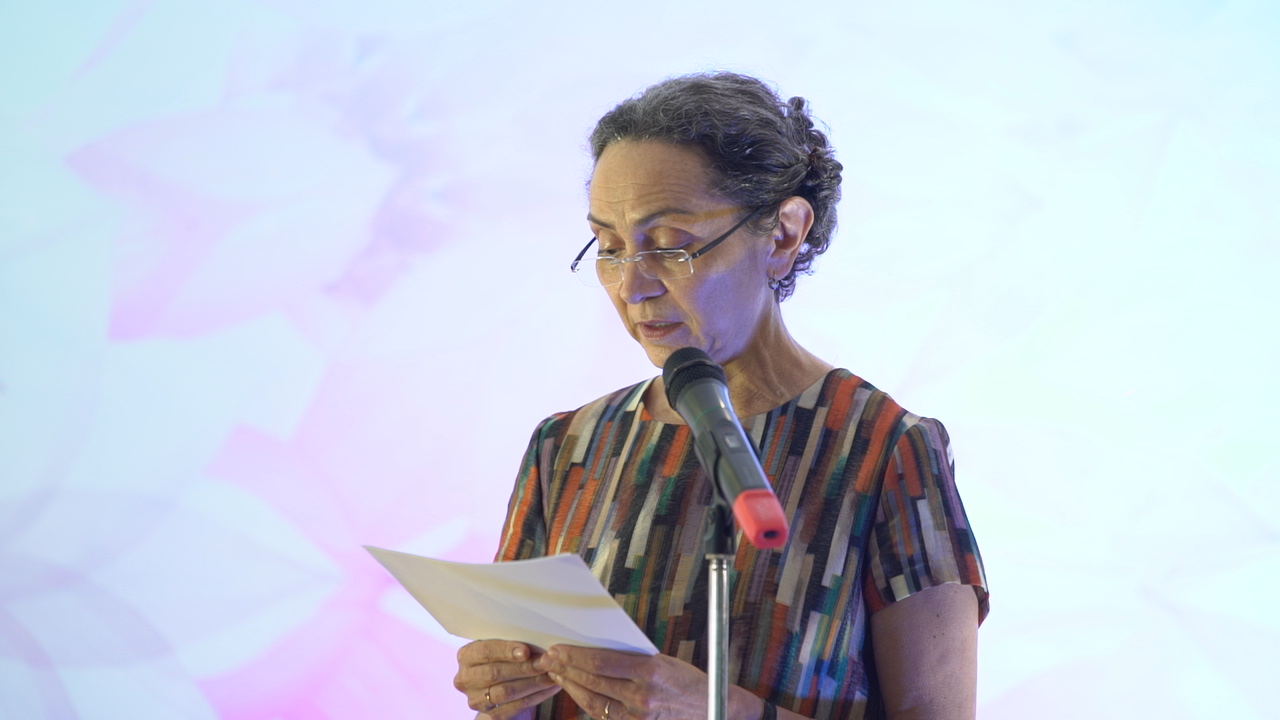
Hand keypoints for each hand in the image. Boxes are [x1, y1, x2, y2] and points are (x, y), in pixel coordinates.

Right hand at [454, 640, 560, 718]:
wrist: (498, 687)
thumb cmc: (503, 660)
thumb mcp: (502, 648)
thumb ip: (513, 644)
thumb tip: (538, 639)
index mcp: (466, 655)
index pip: (485, 652)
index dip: (506, 651)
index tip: (526, 651)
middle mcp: (465, 679)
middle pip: (495, 673)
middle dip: (524, 668)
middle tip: (545, 662)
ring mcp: (476, 699)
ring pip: (506, 692)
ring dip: (532, 683)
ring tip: (551, 674)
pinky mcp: (490, 714)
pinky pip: (515, 707)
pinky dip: (536, 696)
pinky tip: (550, 687)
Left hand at [534, 645, 746, 719]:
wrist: (712, 709)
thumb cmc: (684, 680)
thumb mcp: (660, 660)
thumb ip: (629, 657)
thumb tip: (594, 645)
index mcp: (649, 672)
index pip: (601, 661)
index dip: (574, 655)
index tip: (556, 648)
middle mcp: (642, 697)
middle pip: (592, 680)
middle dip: (566, 668)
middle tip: (548, 659)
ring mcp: (638, 717)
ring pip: (593, 700)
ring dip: (571, 685)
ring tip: (557, 672)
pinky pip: (602, 714)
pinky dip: (585, 700)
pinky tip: (575, 689)